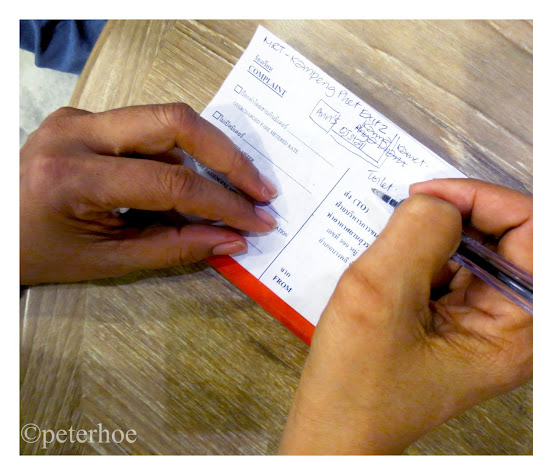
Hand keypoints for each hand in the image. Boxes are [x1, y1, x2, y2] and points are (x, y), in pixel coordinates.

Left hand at [20, 103, 277, 283]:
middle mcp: (76, 132)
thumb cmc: (39, 254)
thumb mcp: (106, 262)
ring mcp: (79, 118)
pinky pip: (147, 128)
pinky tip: (196, 183)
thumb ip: (174, 247)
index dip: (223, 203)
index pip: (170, 181)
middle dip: (228, 156)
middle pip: (174, 121)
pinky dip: (181, 154)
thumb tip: (232, 239)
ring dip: (209, 152)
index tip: (258, 220)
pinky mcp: (85, 118)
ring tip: (238, 189)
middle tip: (260, 189)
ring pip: (165, 118)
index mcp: (74, 176)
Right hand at [279, 178, 532, 453]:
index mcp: (516, 327)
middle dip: (455, 215)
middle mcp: (515, 322)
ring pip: (478, 243)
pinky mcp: (461, 319)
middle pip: (509, 232)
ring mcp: (488, 321)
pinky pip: (455, 263)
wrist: (335, 427)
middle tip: (403, 214)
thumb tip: (438, 201)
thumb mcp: (379, 294)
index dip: (483, 197)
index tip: (426, 197)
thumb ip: (418, 232)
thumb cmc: (354, 381)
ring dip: (434, 234)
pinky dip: (423, 250)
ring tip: (391, 248)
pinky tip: (393, 264)